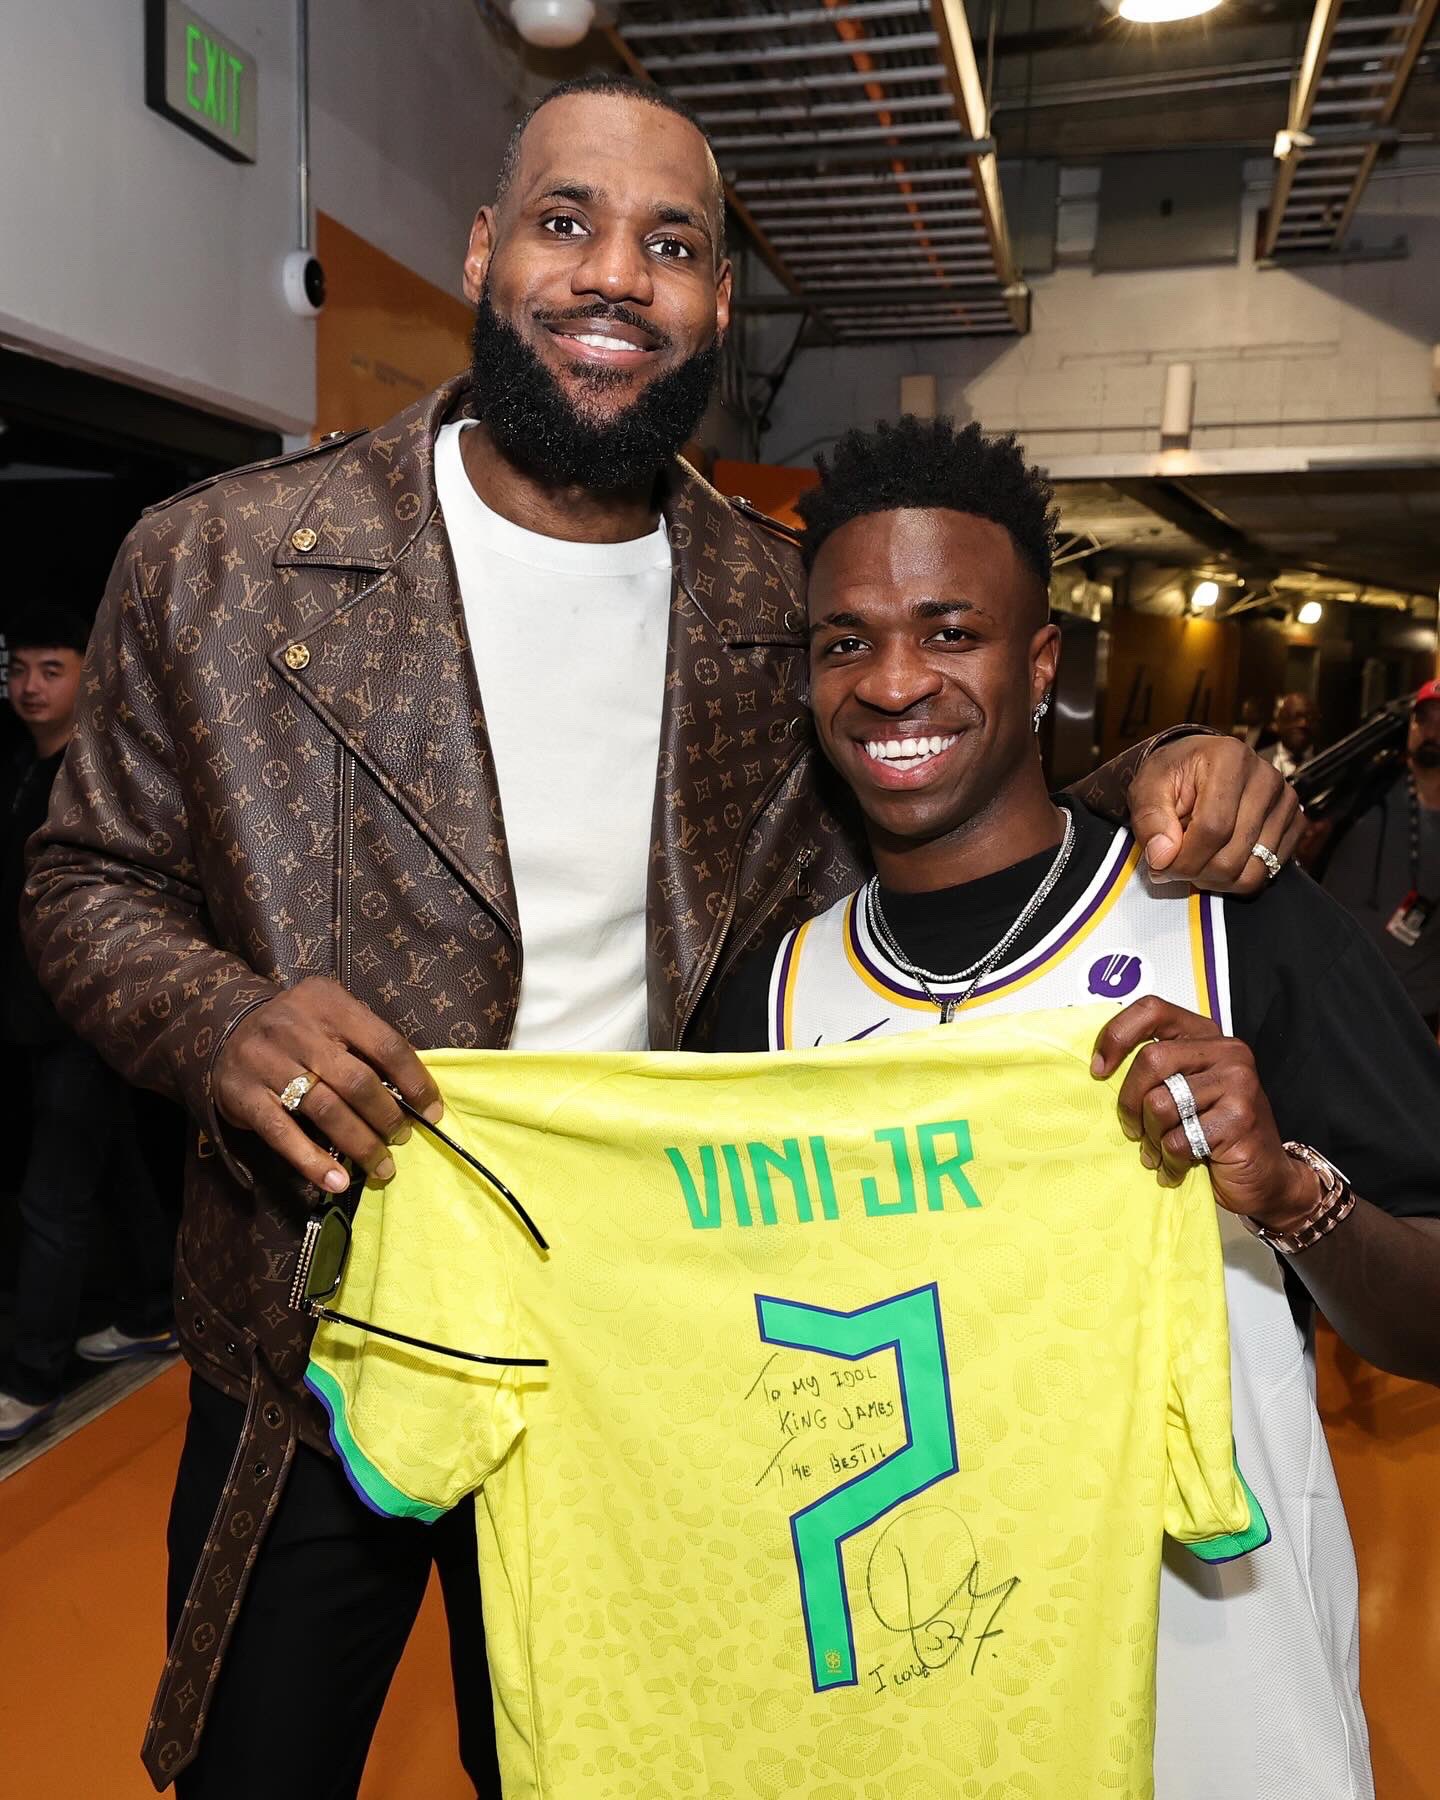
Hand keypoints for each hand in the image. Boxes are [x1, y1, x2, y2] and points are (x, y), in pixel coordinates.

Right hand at [213, 977, 442, 1193]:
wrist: (227, 1028)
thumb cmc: (299, 1029)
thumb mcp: (332, 1017)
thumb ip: (366, 1043)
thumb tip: (416, 1092)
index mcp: (329, 1003)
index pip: (386, 1044)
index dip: (414, 1081)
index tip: (432, 1111)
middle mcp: (296, 1029)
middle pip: (356, 1081)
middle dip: (387, 1117)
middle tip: (402, 1139)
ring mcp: (266, 1062)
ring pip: (325, 1110)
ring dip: (359, 1144)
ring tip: (381, 1167)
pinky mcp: (243, 1095)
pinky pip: (283, 1134)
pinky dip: (313, 1162)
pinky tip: (336, 1182)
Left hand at [1091, 996, 1317, 1229]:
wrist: (1267, 1176)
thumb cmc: (1215, 1134)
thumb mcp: (1182, 1092)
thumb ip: (1155, 1072)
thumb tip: (1100, 1066)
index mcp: (1206, 1036)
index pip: (1152, 1010)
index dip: (1117, 1035)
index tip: (1099, 1069)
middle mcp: (1226, 1051)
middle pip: (1150, 1060)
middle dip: (1129, 1102)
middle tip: (1133, 1130)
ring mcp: (1238, 1082)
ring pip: (1159, 1103)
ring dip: (1151, 1138)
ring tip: (1160, 1152)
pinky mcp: (1241, 1118)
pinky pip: (1178, 1140)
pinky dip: (1169, 1161)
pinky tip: (1177, 1167)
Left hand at [1129, 735, 1301, 893]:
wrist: (1199, 764)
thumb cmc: (1174, 774)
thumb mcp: (1147, 788)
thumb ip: (1150, 820)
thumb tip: (1162, 857)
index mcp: (1230, 759)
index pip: (1212, 828)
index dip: (1183, 859)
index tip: (1159, 866)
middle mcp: (1266, 777)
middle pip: (1233, 856)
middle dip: (1196, 872)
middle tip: (1173, 866)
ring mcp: (1286, 801)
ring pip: (1253, 871)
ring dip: (1216, 879)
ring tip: (1195, 860)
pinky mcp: (1296, 822)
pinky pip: (1269, 872)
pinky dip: (1237, 877)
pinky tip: (1217, 857)